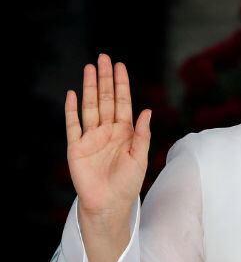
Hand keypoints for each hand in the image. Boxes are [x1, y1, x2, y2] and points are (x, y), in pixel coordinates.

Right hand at [66, 54, 151, 219]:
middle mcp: (107, 131)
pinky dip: (72, 110)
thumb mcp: (140, 158)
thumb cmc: (127, 183)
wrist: (109, 203)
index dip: (121, 85)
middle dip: (105, 79)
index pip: (122, 103)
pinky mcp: (76, 147)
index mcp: (125, 132)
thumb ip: (142, 135)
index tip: (120, 66)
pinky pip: (73, 125)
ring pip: (90, 107)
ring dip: (89, 88)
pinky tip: (73, 94)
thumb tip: (147, 111)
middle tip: (104, 58)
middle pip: (105, 99)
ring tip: (90, 68)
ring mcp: (91, 137)